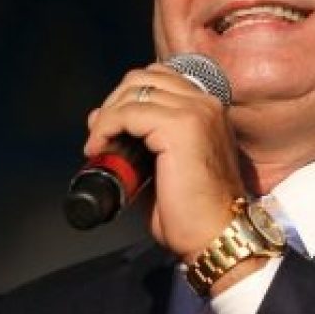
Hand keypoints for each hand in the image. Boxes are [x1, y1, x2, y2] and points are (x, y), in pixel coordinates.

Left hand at [83, 63, 244, 262]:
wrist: (217, 235)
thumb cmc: (193, 211)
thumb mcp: (162, 165)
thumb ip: (136, 139)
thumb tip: (98, 118)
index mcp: (207, 109)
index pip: (159, 79)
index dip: (127, 98)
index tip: (109, 127)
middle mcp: (205, 103)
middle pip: (143, 78)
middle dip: (114, 102)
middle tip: (99, 136)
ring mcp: (195, 112)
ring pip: (134, 91)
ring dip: (108, 115)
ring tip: (98, 144)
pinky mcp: (181, 127)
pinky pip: (129, 113)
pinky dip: (106, 127)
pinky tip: (99, 150)